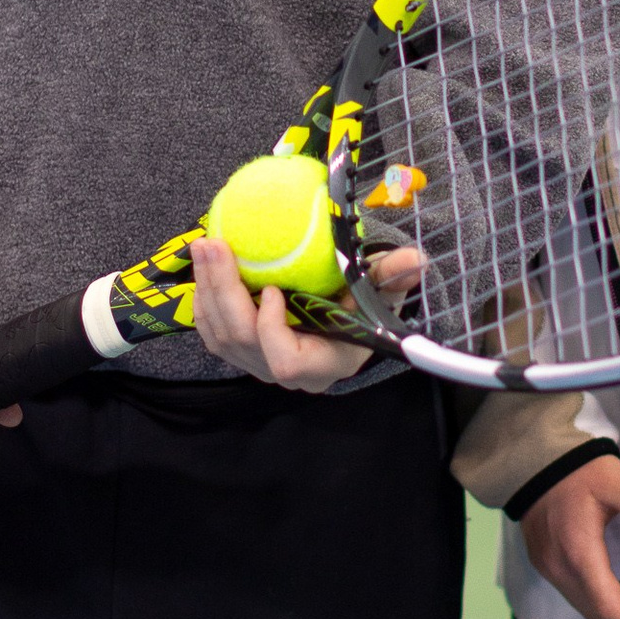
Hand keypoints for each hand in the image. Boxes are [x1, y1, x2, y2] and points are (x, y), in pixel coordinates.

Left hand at [186, 235, 385, 392]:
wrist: (344, 320)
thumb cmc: (365, 306)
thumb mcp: (382, 291)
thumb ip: (393, 278)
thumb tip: (416, 261)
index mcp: (322, 364)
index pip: (286, 363)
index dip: (271, 331)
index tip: (272, 290)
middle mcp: (286, 373)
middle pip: (241, 342)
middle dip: (223, 292)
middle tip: (214, 245)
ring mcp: (259, 365)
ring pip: (221, 338)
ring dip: (207, 290)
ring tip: (204, 247)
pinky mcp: (242, 353)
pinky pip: (213, 333)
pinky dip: (204, 300)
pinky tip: (203, 265)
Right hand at [517, 451, 619, 618]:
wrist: (532, 463)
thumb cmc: (577, 472)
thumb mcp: (616, 482)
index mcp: (581, 552)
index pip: (610, 606)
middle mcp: (562, 568)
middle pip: (600, 613)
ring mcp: (551, 569)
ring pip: (587, 607)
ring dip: (618, 613)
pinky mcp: (546, 564)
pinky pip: (577, 594)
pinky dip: (602, 600)